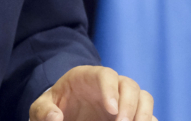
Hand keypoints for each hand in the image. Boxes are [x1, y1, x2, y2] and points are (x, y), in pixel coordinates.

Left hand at [29, 66, 154, 120]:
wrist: (65, 111)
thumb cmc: (55, 105)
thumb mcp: (42, 107)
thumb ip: (43, 110)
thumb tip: (54, 118)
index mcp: (89, 77)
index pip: (107, 75)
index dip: (112, 90)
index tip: (111, 110)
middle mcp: (111, 85)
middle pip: (130, 85)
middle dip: (130, 105)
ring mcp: (124, 100)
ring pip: (144, 97)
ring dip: (143, 113)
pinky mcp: (130, 114)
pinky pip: (148, 114)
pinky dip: (148, 120)